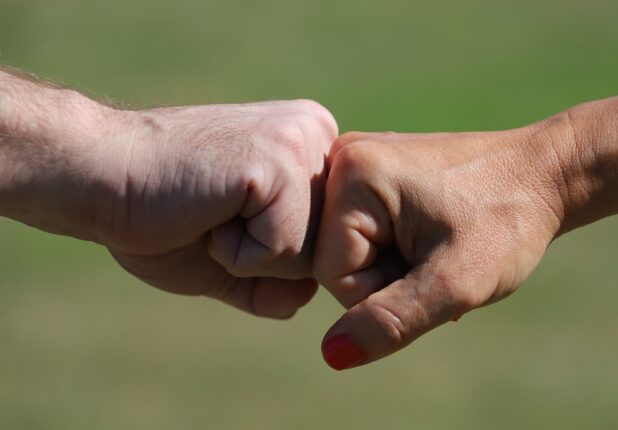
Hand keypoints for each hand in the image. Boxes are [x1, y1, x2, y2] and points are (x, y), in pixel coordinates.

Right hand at [97, 100, 337, 317]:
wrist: (99, 176)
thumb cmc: (161, 216)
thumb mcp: (233, 258)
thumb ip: (279, 283)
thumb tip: (309, 299)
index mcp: (314, 145)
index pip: (331, 238)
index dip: (274, 253)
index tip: (227, 215)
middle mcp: (319, 134)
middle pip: (328, 249)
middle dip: (266, 256)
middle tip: (216, 214)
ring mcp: (302, 142)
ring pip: (312, 256)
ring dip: (251, 257)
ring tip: (213, 212)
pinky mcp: (279, 161)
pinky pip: (284, 251)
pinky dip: (237, 255)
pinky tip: (208, 212)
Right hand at [313, 122, 576, 368]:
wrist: (544, 176)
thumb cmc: (507, 222)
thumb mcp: (456, 281)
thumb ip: (392, 319)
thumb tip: (332, 354)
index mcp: (353, 173)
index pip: (332, 274)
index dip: (383, 292)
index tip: (434, 264)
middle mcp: (343, 157)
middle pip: (333, 261)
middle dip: (387, 278)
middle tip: (439, 255)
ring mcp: (356, 162)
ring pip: (348, 253)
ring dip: (392, 266)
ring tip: (438, 246)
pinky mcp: (371, 173)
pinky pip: (361, 234)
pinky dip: (394, 249)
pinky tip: (428, 237)